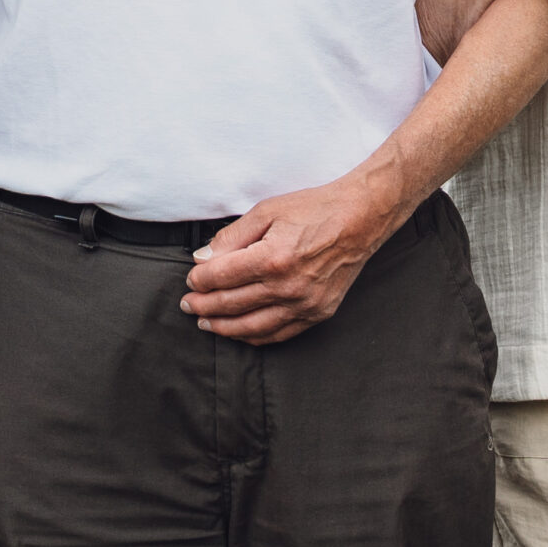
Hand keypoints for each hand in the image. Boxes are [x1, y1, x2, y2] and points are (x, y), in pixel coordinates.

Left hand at [180, 172, 410, 343]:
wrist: (360, 219)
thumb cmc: (313, 210)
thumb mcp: (267, 211)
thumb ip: (231, 238)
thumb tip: (202, 260)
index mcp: (272, 258)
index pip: (221, 277)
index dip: (200, 280)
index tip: (191, 278)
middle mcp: (288, 286)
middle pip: (231, 304)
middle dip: (203, 305)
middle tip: (187, 305)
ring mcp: (304, 304)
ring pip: (252, 327)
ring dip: (223, 327)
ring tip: (205, 323)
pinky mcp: (318, 313)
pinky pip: (278, 334)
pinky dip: (253, 337)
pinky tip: (238, 332)